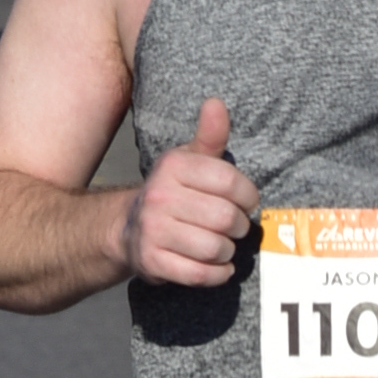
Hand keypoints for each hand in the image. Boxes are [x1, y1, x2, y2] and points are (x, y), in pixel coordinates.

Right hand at [123, 96, 258, 286]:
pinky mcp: (153, 262)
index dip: (249, 197)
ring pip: (215, 248)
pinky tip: (218, 267)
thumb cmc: (172, 192)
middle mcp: (159, 197)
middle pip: (226, 218)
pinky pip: (200, 275)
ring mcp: (153, 231)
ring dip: (228, 252)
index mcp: (173, 168)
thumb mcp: (188, 160)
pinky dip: (218, 274)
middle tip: (235, 228)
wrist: (127, 229)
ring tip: (223, 246)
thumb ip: (209, 136)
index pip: (231, 182)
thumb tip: (216, 103)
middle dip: (239, 227)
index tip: (247, 203)